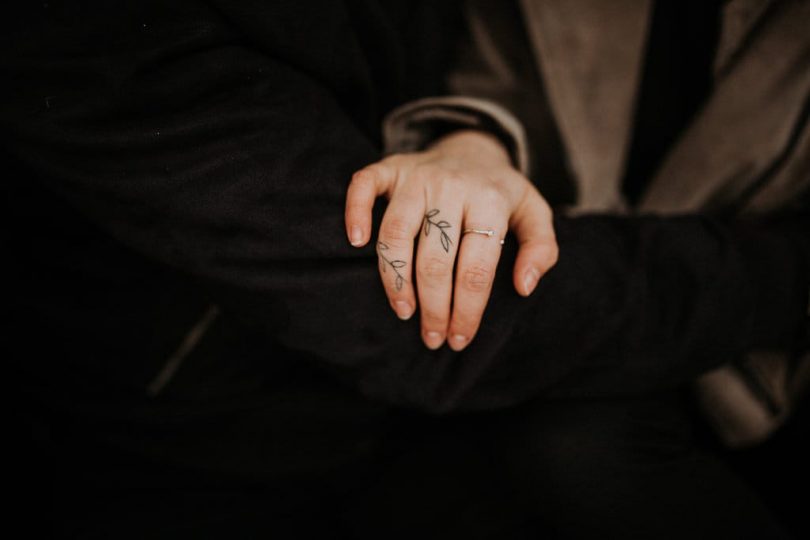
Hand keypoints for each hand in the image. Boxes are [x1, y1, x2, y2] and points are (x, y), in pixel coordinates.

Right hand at [345, 130, 557, 350]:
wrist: (473, 147)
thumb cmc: (500, 193)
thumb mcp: (534, 214)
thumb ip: (541, 248)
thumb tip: (524, 286)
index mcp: (490, 201)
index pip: (476, 269)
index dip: (467, 311)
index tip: (459, 338)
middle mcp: (451, 186)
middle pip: (435, 259)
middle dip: (433, 308)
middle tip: (432, 337)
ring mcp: (417, 175)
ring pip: (396, 232)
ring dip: (395, 279)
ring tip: (404, 311)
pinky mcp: (391, 167)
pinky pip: (364, 185)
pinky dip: (356, 212)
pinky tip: (357, 243)